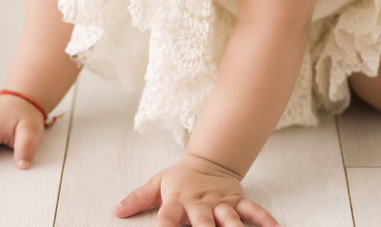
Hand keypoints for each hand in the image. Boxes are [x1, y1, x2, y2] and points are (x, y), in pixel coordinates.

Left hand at [112, 152, 279, 225]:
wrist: (209, 159)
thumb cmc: (179, 178)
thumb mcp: (157, 184)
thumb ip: (138, 198)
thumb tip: (116, 210)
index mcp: (177, 200)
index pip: (167, 217)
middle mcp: (199, 203)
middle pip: (202, 222)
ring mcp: (220, 202)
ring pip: (229, 218)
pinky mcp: (238, 200)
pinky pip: (253, 211)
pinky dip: (264, 219)